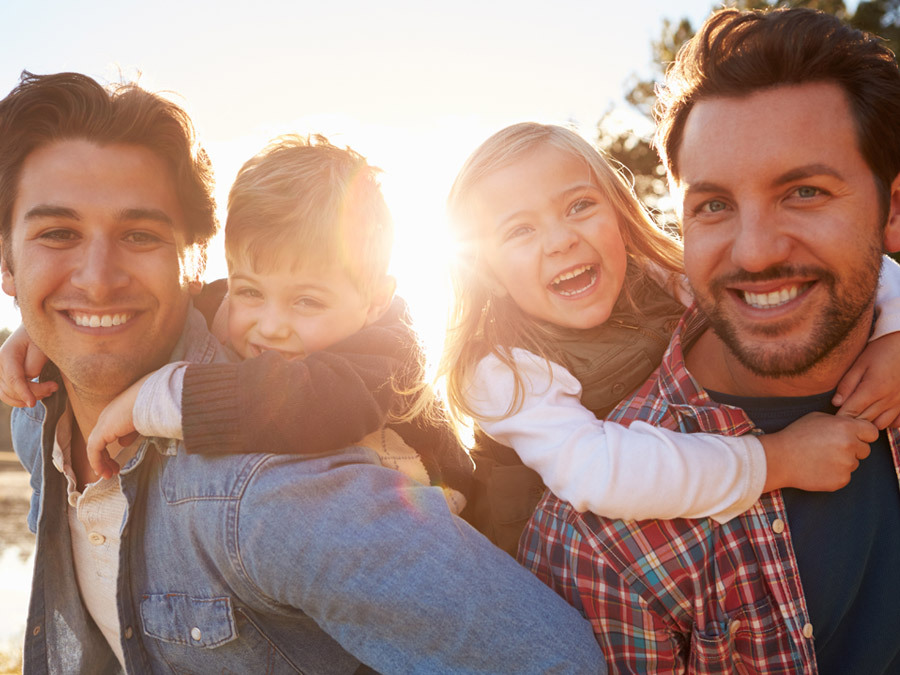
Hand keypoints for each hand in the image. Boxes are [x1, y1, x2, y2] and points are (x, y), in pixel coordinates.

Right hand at [0, 325, 55, 406]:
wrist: (33, 331)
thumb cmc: (40, 336)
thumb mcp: (42, 346)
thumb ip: (34, 364)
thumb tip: (30, 378)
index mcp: (7, 354)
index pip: (13, 379)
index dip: (23, 392)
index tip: (32, 403)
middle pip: (11, 388)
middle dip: (34, 393)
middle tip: (54, 387)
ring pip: (7, 394)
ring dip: (27, 398)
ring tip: (48, 392)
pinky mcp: (4, 376)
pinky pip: (7, 393)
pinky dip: (20, 399)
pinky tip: (36, 396)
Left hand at [85, 375, 147, 479]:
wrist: (150, 399)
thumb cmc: (151, 406)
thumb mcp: (141, 422)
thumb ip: (130, 433)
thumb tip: (122, 443)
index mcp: (115, 413)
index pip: (107, 433)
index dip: (109, 449)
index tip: (116, 462)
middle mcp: (106, 417)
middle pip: (98, 440)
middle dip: (103, 457)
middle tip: (112, 471)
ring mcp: (103, 423)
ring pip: (94, 446)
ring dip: (100, 462)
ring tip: (107, 475)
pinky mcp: (102, 431)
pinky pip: (93, 450)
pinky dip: (96, 462)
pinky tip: (103, 472)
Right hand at [761, 412, 876, 492]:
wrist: (779, 459)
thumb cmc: (795, 435)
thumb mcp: (816, 418)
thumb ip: (839, 422)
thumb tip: (852, 427)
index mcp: (846, 427)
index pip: (872, 432)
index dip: (863, 435)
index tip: (854, 437)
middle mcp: (850, 445)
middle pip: (865, 450)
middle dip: (853, 449)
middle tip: (831, 449)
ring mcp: (846, 465)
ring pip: (853, 464)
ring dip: (842, 462)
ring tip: (820, 459)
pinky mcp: (840, 480)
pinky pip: (844, 476)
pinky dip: (834, 474)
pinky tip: (818, 468)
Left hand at [833, 332, 899, 427]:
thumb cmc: (881, 351)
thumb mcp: (859, 364)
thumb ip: (847, 384)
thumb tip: (836, 403)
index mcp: (873, 389)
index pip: (851, 411)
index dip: (840, 417)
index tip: (831, 418)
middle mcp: (888, 399)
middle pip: (864, 420)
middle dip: (851, 421)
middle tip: (841, 418)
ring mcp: (899, 402)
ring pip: (880, 424)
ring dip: (868, 422)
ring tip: (859, 414)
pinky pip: (896, 423)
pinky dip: (886, 422)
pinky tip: (877, 414)